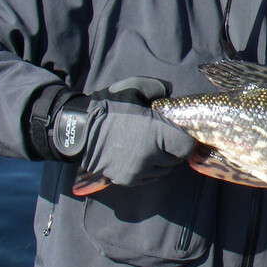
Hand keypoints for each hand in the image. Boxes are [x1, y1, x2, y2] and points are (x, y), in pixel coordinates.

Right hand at [55, 77, 196, 188]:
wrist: (79, 129)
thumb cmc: (109, 107)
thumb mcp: (135, 87)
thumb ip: (158, 88)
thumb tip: (170, 93)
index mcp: (158, 134)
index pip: (186, 147)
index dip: (186, 141)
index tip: (181, 136)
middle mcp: (151, 156)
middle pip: (175, 160)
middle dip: (172, 150)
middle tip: (164, 140)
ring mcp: (139, 170)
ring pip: (161, 170)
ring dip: (160, 161)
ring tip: (150, 148)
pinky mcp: (127, 179)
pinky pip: (146, 178)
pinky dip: (147, 170)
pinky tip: (139, 158)